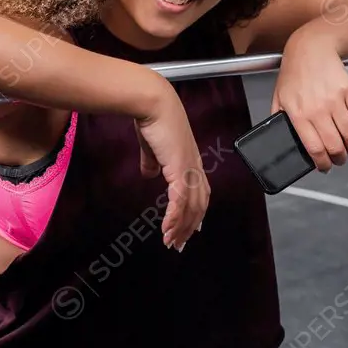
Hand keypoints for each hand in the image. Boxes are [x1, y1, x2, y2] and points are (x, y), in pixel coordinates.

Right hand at [134, 83, 209, 251]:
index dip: (195, 212)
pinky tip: (166, 229)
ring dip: (181, 227)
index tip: (188, 228)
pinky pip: (179, 201)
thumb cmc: (152, 119)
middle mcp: (194, 166)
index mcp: (190, 160)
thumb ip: (152, 161)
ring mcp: (189, 168)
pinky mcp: (180, 169)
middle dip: (189, 226)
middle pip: (198, 204)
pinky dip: (174, 218)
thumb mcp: (151, 146)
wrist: (153, 103)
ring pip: (191, 206)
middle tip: (179, 244)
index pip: (199, 192)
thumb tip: (149, 174)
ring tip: (171, 242)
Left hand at [271, 29, 347, 172]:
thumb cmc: (294, 73)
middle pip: (335, 146)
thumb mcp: (278, 97)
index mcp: (298, 114)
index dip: (322, 163)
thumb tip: (281, 138)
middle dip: (339, 159)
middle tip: (339, 160)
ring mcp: (335, 101)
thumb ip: (278, 119)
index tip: (324, 167)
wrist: (311, 49)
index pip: (314, 148)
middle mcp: (318, 110)